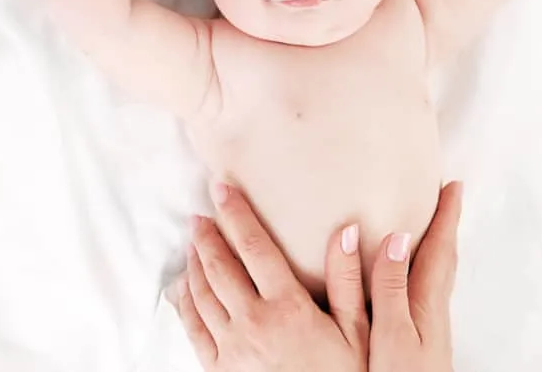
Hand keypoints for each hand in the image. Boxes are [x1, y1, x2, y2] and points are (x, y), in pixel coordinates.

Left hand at [173, 182, 367, 371]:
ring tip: (194, 241)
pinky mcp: (218, 370)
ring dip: (195, 262)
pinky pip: (194, 328)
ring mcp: (231, 348)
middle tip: (200, 212)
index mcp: (287, 307)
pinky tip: (183, 287)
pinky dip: (185, 302)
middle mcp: (252, 322)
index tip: (223, 188)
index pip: (254, 247)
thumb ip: (350, 280)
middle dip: (208, 234)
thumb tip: (348, 231)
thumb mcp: (358, 332)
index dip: (237, 214)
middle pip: (220, 266)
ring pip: (202, 294)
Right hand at [369, 182, 462, 371]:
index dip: (447, 216)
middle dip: (446, 226)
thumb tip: (395, 237)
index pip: (440, 249)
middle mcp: (433, 312)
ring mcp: (429, 328)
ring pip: (437, 275)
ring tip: (431, 228)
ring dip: (437, 246)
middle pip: (445, 259)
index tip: (454, 184)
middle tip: (447, 198)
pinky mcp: (421, 341)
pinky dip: (425, 270)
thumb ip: (391, 287)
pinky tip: (412, 280)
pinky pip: (427, 291)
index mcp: (426, 304)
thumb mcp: (391, 335)